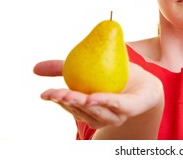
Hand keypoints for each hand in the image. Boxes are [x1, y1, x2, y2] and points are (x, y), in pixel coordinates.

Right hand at [33, 60, 163, 137]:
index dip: (57, 101)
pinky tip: (93, 97)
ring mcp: (117, 115)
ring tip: (71, 94)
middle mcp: (101, 115)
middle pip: (82, 111)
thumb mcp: (90, 67)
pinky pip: (117, 105)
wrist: (147, 82)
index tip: (44, 94)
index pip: (71, 107)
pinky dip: (105, 102)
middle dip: (67, 103)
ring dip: (82, 104)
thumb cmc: (117, 76)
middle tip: (55, 93)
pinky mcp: (131, 108)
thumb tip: (35, 68)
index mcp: (89, 108)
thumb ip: (64, 68)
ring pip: (97, 112)